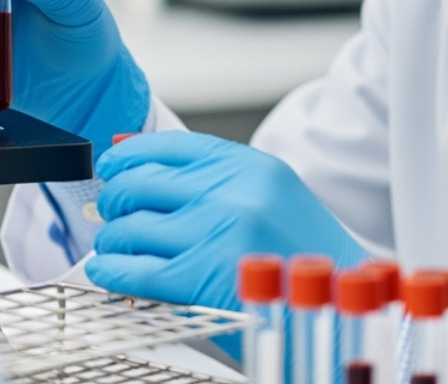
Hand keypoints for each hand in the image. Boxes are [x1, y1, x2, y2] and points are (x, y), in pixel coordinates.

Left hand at [86, 132, 368, 309]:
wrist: (338, 300)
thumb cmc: (303, 254)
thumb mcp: (269, 194)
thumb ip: (214, 178)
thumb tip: (138, 161)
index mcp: (247, 165)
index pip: (168, 146)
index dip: (129, 156)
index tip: (112, 166)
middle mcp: (228, 191)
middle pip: (138, 184)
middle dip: (116, 200)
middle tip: (113, 213)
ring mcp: (213, 232)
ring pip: (129, 228)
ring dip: (113, 240)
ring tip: (115, 247)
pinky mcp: (199, 276)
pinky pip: (133, 270)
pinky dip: (111, 271)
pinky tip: (109, 272)